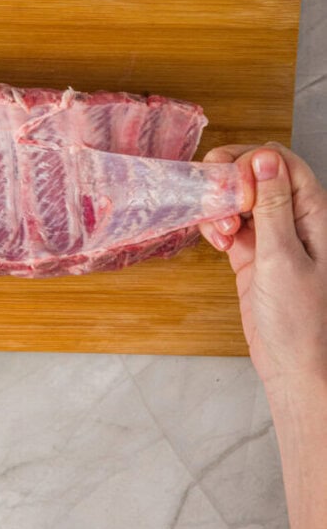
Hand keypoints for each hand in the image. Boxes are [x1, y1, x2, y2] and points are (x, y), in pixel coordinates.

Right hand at [199, 143, 326, 391]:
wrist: (295, 369)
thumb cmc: (301, 323)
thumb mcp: (282, 259)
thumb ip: (273, 207)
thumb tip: (265, 159)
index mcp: (315, 213)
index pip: (281, 161)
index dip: (251, 162)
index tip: (231, 184)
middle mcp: (296, 219)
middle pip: (258, 174)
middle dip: (230, 181)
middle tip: (214, 200)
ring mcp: (274, 236)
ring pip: (240, 198)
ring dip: (221, 206)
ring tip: (218, 233)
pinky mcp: (254, 254)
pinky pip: (231, 224)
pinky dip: (217, 226)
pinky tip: (216, 241)